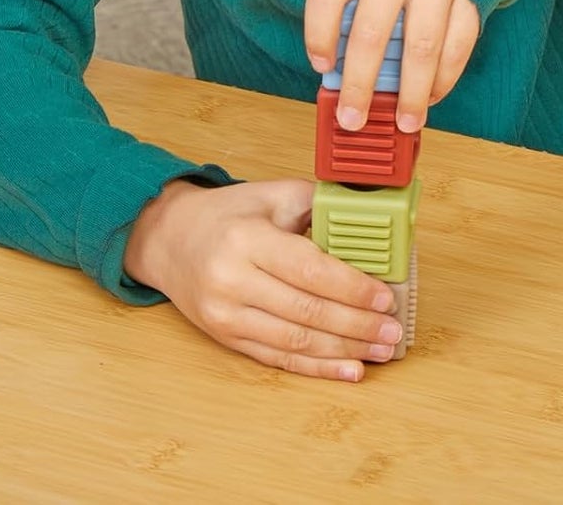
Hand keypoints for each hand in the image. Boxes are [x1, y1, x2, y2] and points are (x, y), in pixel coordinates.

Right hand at [123, 178, 402, 380]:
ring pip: (295, 341)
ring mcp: (227, 315)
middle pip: (306, 311)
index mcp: (247, 238)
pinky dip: (317, 367)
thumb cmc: (227, 214)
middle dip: (357, 325)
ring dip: (344, 350)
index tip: (384, 297)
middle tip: (393, 331)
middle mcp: (233, 280)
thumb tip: (368, 221)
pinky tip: (348, 369)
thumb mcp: (270, 194)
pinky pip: (278, 358)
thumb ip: (316, 204)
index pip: (309, 269)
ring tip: (380, 351)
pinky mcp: (226, 338)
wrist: (169, 239)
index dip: (351, 288)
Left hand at [304, 0, 479, 133]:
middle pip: (373, 30)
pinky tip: (433, 95)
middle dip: (361, 83)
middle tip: (353, 118)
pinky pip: (457, 45)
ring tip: (405, 121)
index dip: (319, 33)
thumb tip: (339, 71)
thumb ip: (351, 3)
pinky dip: (445, 78)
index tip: (321, 65)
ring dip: (412, 92)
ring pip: (421, 45)